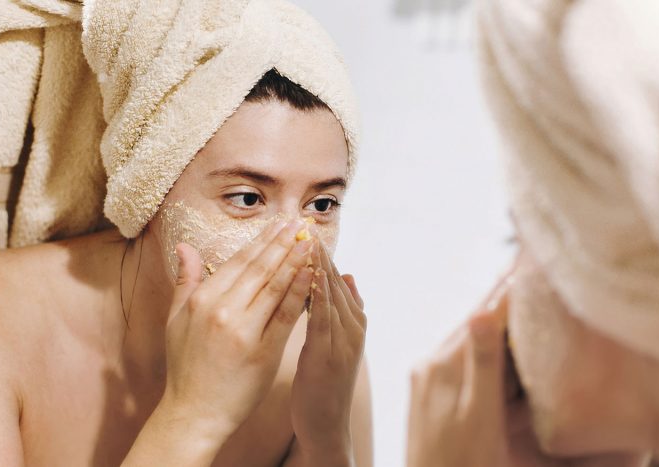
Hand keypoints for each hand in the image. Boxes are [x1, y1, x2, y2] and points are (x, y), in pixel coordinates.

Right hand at [139, 218, 315, 456]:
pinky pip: (286, 315)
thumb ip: (185, 281)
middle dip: (283, 242)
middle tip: (301, 223)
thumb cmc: (185, 367)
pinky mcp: (264, 351)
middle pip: (260, 268)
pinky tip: (313, 274)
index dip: (262, 240)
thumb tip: (185, 247)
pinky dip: (301, 291)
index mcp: (202, 299)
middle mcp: (222, 310)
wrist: (194, 413)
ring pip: (275, 286)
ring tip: (311, 241)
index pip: (239, 262)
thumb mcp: (176, 320)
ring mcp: (244, 330)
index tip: (279, 224)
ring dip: (296, 260)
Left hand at [289, 242, 366, 465]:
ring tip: (306, 242)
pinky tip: (308, 278)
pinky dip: (317, 296)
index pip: (337, 280)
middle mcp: (353, 327)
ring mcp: (344, 341)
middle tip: (305, 227)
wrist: (326, 423)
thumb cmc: (323, 382)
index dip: (323, 255)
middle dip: (320, 255)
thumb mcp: (334, 341)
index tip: (308, 231)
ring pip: (332, 296)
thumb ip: (341, 310)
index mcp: (354, 322)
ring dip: (320, 268)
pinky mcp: (328, 355)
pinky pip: (322, 319)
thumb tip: (348, 276)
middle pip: (336, 282)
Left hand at [407, 275, 646, 466]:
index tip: (528, 258)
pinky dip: (485, 345)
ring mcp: (427, 380)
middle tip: (526, 263)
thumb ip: (483, 366)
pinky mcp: (430, 395)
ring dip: (494, 318)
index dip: (508, 288)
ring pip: (469, 340)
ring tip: (516, 288)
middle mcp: (430, 365)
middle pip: (474, 322)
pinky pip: (463, 360)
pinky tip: (498, 338)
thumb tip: (481, 312)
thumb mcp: (480, 419)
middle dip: (502, 295)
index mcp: (443, 366)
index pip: (483, 316)